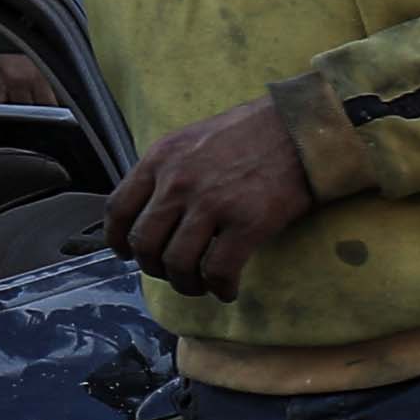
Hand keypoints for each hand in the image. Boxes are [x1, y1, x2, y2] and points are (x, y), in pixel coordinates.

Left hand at [109, 95, 320, 295]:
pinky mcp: (247, 223)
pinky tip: (227, 290)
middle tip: (172, 273)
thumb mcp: (194, 139)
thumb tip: (158, 208)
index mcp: (161, 159)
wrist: (302, 128)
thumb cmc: (253, 133)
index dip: (117, 240)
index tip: (127, 254)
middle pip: (145, 243)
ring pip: (177, 263)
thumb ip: (170, 169)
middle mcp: (178, 182)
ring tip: (200, 286)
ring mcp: (212, 204)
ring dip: (185, 284)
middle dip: (154, 268)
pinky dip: (220, 288)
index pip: (119, 208)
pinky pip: (219, 270)